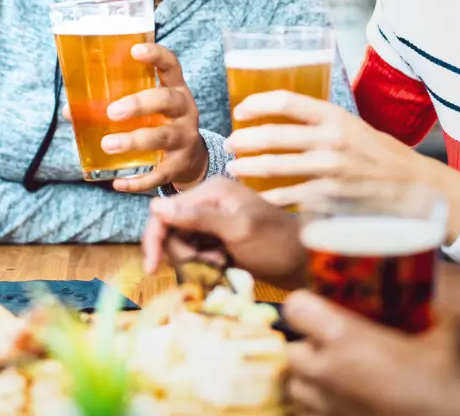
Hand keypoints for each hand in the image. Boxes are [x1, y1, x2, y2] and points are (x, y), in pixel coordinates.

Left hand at [104, 44, 208, 192]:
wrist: (192, 159)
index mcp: (175, 89)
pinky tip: (118, 183)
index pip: (171, 65)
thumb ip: (113, 104)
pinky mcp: (180, 165)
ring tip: (107, 144)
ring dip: (134, 141)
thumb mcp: (147, 109)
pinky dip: (138, 180)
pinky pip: (160, 174)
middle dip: (139, 104)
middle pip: (167, 100)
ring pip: (163, 137)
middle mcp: (185, 111)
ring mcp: (185, 138)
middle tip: (111, 112)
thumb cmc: (160, 124)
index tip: (135, 50)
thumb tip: (69, 110)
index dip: (156, 55)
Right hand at [141, 177, 304, 285]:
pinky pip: (196, 254)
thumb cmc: (276, 243)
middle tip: (209, 264)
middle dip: (182, 253)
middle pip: (170, 232)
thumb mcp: (237, 230)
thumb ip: (197, 218)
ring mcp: (214, 222)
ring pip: (182, 246)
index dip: (154, 239)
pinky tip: (223, 267)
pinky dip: (204, 265)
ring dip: (195, 262)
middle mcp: (208, 203)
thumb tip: (156, 207)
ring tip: (220, 265)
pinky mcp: (219, 240)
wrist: (307, 263)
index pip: (164, 212)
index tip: (153, 267)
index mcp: (211, 192)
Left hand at [226, 91, 432, 189]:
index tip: (240, 111)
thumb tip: (279, 118)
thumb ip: (320, 122)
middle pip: (272, 135)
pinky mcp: (329, 196)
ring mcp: (329, 169)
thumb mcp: (353, 126)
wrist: (414, 187)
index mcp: (335, 116)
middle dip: (243, 141)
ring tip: (235, 169)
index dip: (256, 104)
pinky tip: (258, 195)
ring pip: (274, 166)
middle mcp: (331, 139)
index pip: (285, 101)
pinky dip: (269, 195)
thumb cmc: (380, 154)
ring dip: (248, 168)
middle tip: (231, 145)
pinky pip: (288, 195)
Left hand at [282, 291, 459, 415]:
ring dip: (308, 380)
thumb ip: (434, 317)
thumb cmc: (445, 379)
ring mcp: (326, 405)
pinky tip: (344, 404)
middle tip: (328, 346)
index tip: (317, 307)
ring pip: (296, 387)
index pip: (294, 308)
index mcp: (342, 337)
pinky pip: (312, 415)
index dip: (303, 305)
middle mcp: (325, 369)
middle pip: (290, 351)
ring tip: (332, 378)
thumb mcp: (445, 337)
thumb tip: (438, 309)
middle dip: (304, 347)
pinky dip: (321, 409)